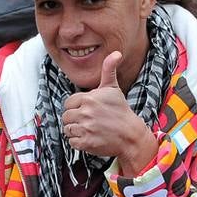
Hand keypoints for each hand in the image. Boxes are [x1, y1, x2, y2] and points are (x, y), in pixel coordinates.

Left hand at [62, 51, 158, 174]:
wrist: (130, 135)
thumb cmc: (121, 111)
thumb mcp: (113, 88)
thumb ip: (108, 69)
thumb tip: (116, 53)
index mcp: (88, 98)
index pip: (68, 103)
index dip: (76, 107)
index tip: (87, 110)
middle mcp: (85, 112)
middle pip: (66, 116)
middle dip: (75, 119)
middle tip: (89, 121)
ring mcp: (85, 128)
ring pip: (67, 129)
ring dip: (76, 131)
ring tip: (90, 129)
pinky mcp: (86, 142)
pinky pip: (71, 142)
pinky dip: (79, 142)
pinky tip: (90, 138)